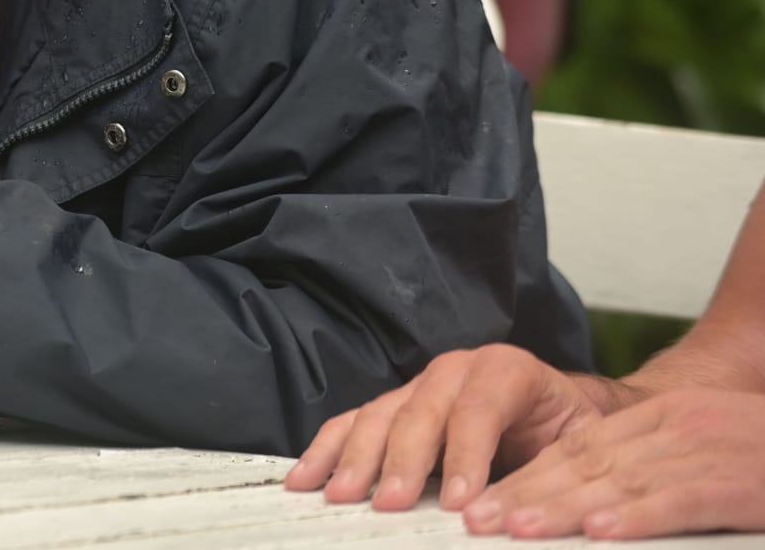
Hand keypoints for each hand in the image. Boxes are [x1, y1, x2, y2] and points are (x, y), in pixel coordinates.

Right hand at [285, 344, 626, 511]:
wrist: (563, 412)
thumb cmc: (569, 434)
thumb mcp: (576, 450)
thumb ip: (546, 474)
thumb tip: (518, 513)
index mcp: (508, 371)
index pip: (480, 408)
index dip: (467, 455)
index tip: (461, 504)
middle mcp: (456, 370)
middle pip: (420, 411)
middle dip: (403, 460)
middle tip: (392, 503)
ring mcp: (418, 385)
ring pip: (379, 414)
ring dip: (357, 458)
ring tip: (342, 495)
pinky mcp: (394, 406)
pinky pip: (353, 421)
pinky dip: (328, 449)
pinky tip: (307, 477)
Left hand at [463, 388, 764, 538]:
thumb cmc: (762, 464)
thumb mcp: (699, 455)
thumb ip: (647, 475)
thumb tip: (589, 513)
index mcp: (664, 418)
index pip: (578, 448)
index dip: (527, 477)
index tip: (480, 504)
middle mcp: (679, 426)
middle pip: (586, 462)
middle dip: (528, 494)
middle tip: (476, 521)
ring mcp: (712, 449)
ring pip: (624, 481)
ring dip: (565, 507)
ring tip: (518, 529)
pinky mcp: (743, 483)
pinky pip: (684, 500)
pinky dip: (642, 517)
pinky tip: (604, 533)